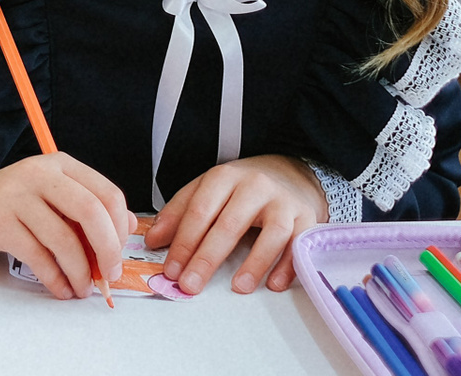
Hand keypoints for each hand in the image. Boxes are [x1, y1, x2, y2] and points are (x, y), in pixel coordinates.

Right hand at [0, 155, 131, 299]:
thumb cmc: (6, 207)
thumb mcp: (49, 200)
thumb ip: (86, 209)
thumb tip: (128, 225)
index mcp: (58, 165)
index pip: (106, 193)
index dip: (119, 229)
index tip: (119, 256)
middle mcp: (38, 173)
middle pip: (90, 210)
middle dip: (107, 250)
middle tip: (108, 277)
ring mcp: (15, 195)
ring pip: (63, 238)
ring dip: (79, 272)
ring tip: (81, 289)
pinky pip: (37, 256)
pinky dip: (54, 278)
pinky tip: (59, 289)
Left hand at [144, 155, 326, 294]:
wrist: (289, 173)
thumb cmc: (241, 187)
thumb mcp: (206, 190)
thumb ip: (179, 213)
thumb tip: (152, 240)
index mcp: (224, 177)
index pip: (199, 211)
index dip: (183, 242)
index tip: (171, 269)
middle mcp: (254, 186)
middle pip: (229, 224)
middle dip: (207, 258)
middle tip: (191, 284)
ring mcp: (283, 202)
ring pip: (272, 233)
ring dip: (254, 263)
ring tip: (238, 287)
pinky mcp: (307, 218)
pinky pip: (300, 244)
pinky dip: (288, 266)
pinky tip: (274, 284)